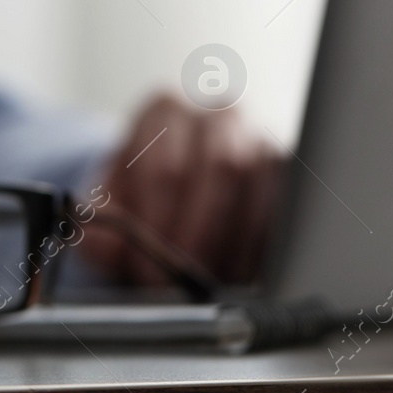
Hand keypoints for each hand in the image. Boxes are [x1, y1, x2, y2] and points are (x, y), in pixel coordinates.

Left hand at [82, 92, 283, 287]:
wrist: (176, 193)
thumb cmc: (142, 195)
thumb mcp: (110, 203)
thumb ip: (99, 218)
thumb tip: (99, 240)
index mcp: (164, 111)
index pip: (165, 164)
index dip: (158, 223)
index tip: (149, 264)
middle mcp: (218, 115)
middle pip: (220, 169)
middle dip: (201, 234)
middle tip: (186, 278)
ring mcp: (263, 139)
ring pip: (262, 186)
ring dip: (238, 244)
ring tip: (215, 281)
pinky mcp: (294, 171)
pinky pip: (292, 204)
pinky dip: (268, 244)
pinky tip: (248, 273)